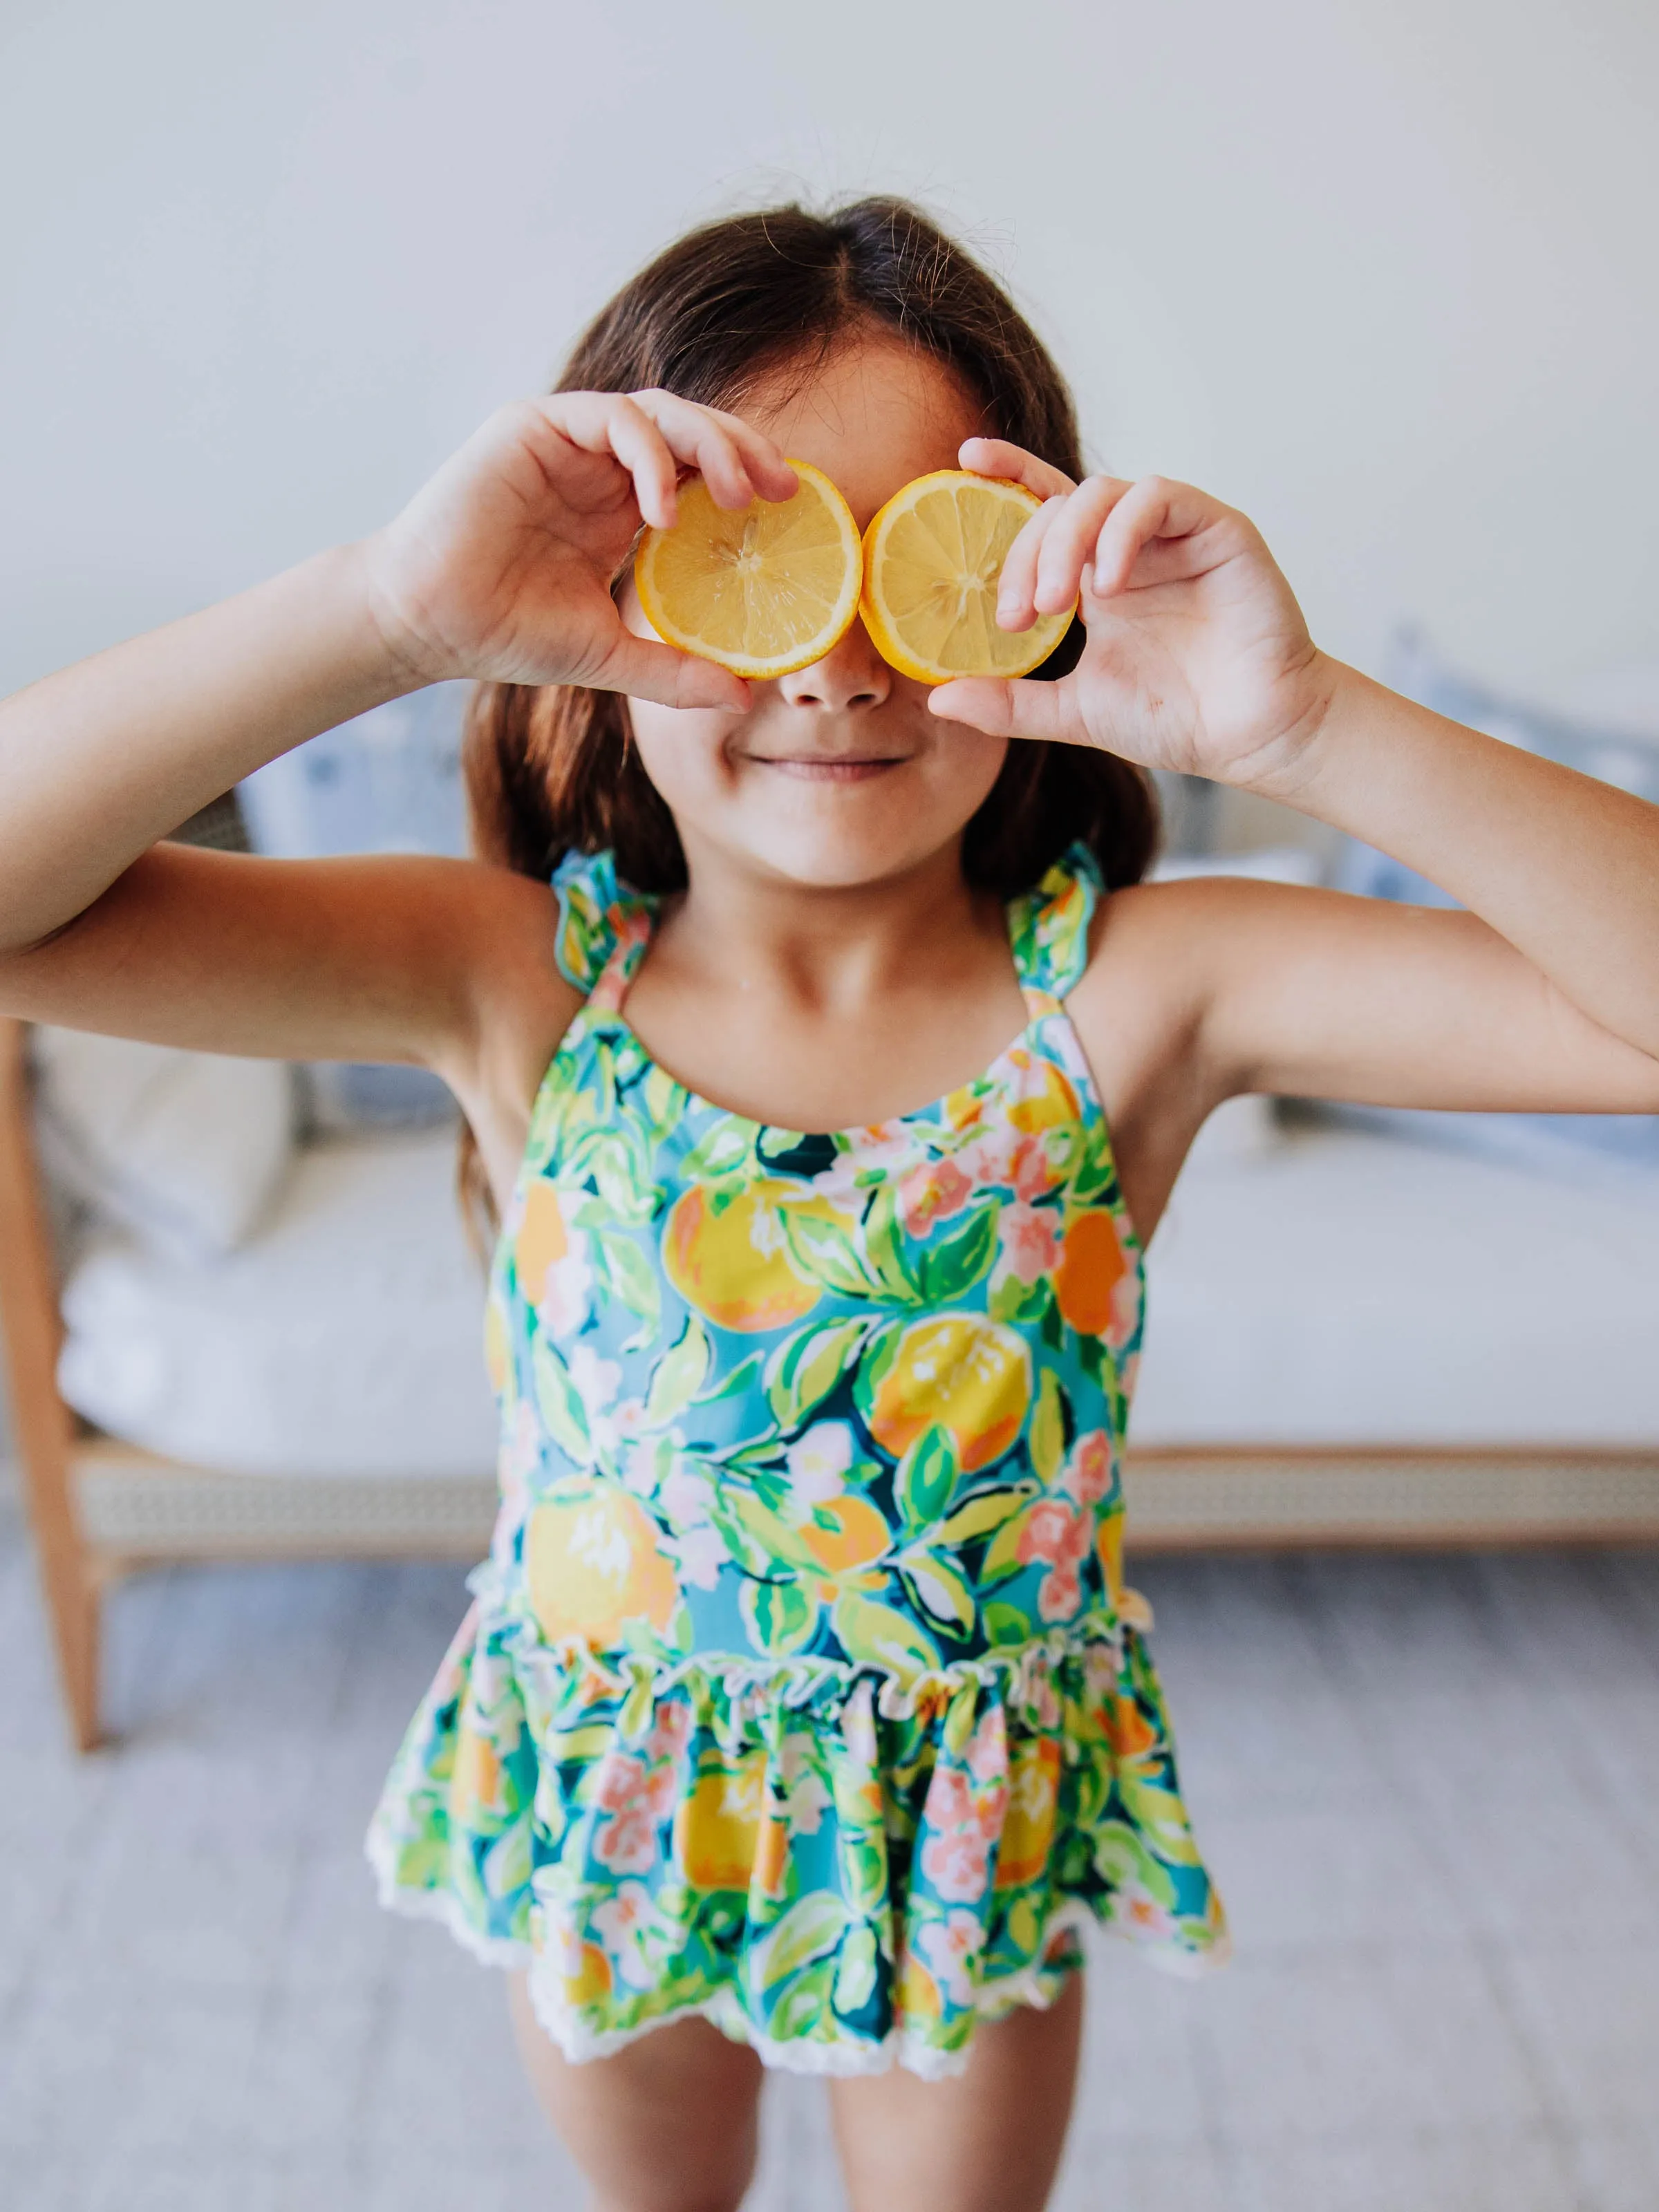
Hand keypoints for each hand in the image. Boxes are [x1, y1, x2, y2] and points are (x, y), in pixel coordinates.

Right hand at [358, 391, 797, 708]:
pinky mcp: (534, 425)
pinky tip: (664, 510)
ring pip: (660, 411)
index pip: (700, 469)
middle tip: (781, 491)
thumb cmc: (508, 634)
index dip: (747, 477)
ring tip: (737, 495)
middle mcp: (600, 464)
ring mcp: (568, 440)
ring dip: (709, 444)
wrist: (431, 624)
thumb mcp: (609, 655)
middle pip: (692, 430)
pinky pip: (612, 418)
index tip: (792, 507)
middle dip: (743, 449)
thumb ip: (672, 671)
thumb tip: (742, 698)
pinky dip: (650, 455)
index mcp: (622, 504)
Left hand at [930, 439, 1337, 790]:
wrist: (1250, 737)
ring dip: (1065, 541)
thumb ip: (1011, 703)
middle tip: (1016, 615)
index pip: (1046, 509)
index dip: (1008, 475)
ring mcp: (1174, 535)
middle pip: (1060, 506)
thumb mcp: (1074, 712)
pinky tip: (1107, 584)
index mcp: (1096, 579)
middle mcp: (1132, 548)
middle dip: (1025, 552)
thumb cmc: (1175, 720)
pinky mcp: (1216, 529)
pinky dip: (1121, 531)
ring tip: (1054, 605)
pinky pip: (1157, 498)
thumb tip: (938, 698)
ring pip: (1103, 492)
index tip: (961, 461)